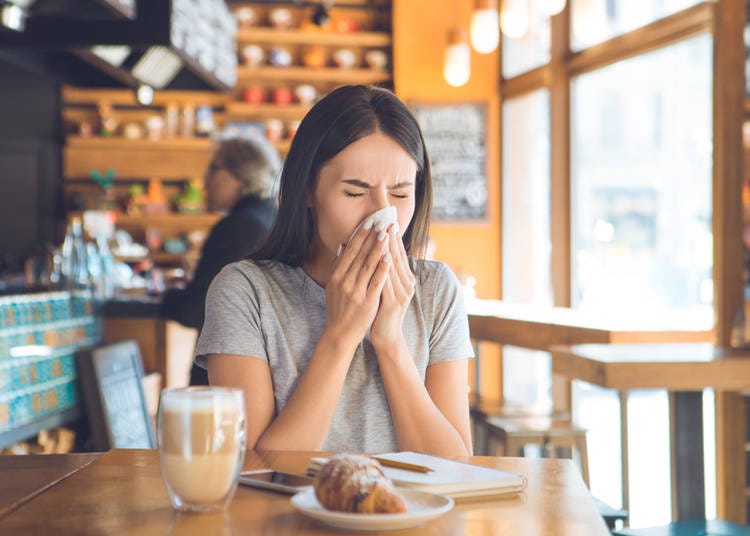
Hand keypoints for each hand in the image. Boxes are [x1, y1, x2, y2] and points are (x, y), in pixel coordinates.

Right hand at [324, 221, 390, 349]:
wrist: (340, 333)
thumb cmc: (339, 307)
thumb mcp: (334, 285)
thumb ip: (339, 265)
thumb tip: (343, 245)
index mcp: (336, 276)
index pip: (350, 251)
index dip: (360, 236)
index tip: (368, 222)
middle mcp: (345, 282)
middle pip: (360, 255)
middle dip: (371, 237)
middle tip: (381, 222)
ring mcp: (356, 292)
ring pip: (368, 265)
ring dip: (378, 248)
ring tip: (386, 234)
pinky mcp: (368, 301)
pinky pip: (377, 282)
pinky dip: (382, 268)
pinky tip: (389, 257)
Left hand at [370, 223, 415, 349]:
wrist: (387, 336)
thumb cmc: (382, 311)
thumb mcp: (384, 289)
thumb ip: (383, 272)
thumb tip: (378, 253)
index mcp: (404, 280)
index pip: (399, 255)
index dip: (394, 238)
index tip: (389, 221)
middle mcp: (407, 284)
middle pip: (398, 257)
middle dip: (392, 238)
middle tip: (387, 220)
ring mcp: (402, 293)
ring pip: (393, 267)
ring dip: (387, 249)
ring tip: (382, 233)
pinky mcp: (395, 302)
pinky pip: (387, 281)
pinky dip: (383, 268)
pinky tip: (379, 257)